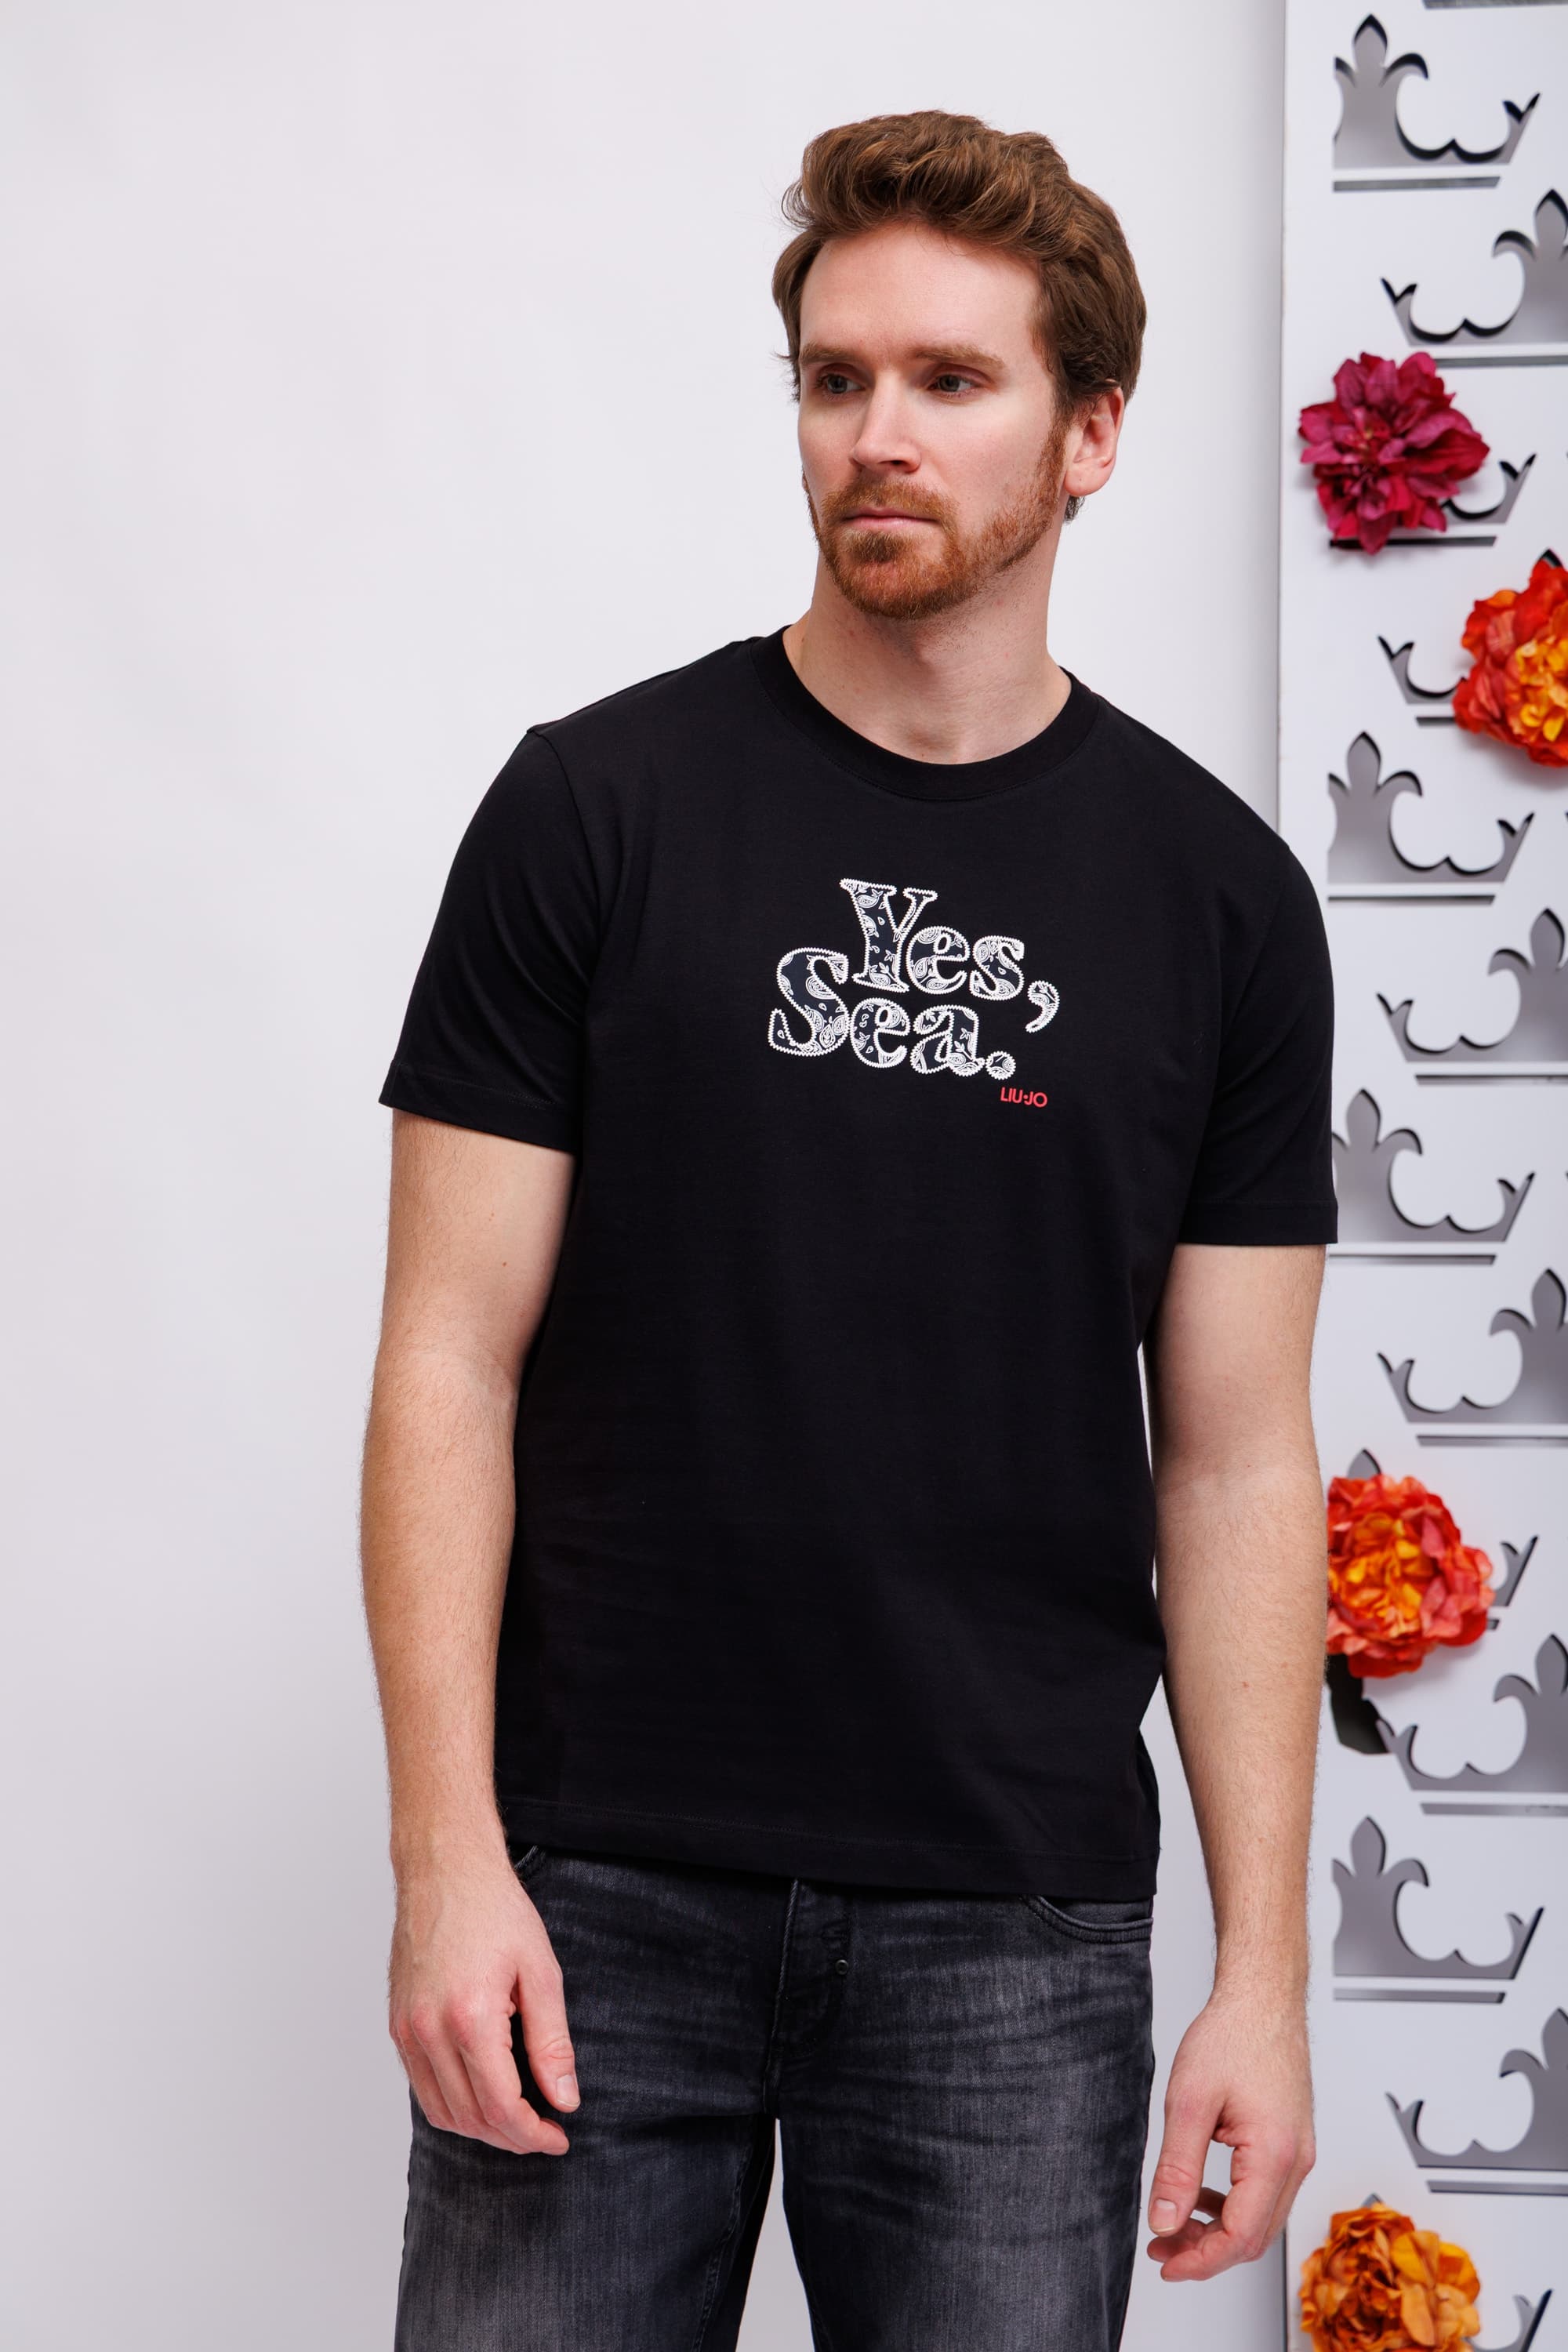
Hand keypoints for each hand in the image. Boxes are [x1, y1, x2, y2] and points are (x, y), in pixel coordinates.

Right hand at [389, 1844, 578, 2155]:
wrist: (445, 1870)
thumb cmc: (495, 1910)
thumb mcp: (542, 1971)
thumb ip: (553, 2042)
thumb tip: (565, 2099)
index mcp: (470, 2017)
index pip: (501, 2107)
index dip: (533, 2134)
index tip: (559, 2137)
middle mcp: (429, 2030)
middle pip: (471, 2117)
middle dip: (512, 2137)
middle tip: (546, 2131)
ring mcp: (407, 2029)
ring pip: (442, 2111)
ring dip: (481, 2128)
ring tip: (518, 2119)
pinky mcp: (398, 2025)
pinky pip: (422, 2088)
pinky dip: (453, 2106)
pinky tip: (483, 2096)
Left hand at [1144, 1986, 1314, 2280]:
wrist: (1262, 1999)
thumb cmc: (1232, 2037)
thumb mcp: (1188, 2103)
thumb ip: (1177, 2170)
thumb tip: (1164, 2222)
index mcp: (1275, 2156)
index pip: (1240, 2237)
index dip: (1199, 2260)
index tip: (1163, 2261)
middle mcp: (1296, 2161)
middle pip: (1254, 2237)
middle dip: (1206, 2251)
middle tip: (1161, 2245)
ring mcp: (1299, 2153)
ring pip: (1262, 2218)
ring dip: (1219, 2230)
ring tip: (1175, 2221)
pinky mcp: (1292, 2143)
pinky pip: (1266, 2193)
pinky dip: (1234, 2205)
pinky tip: (1203, 2192)